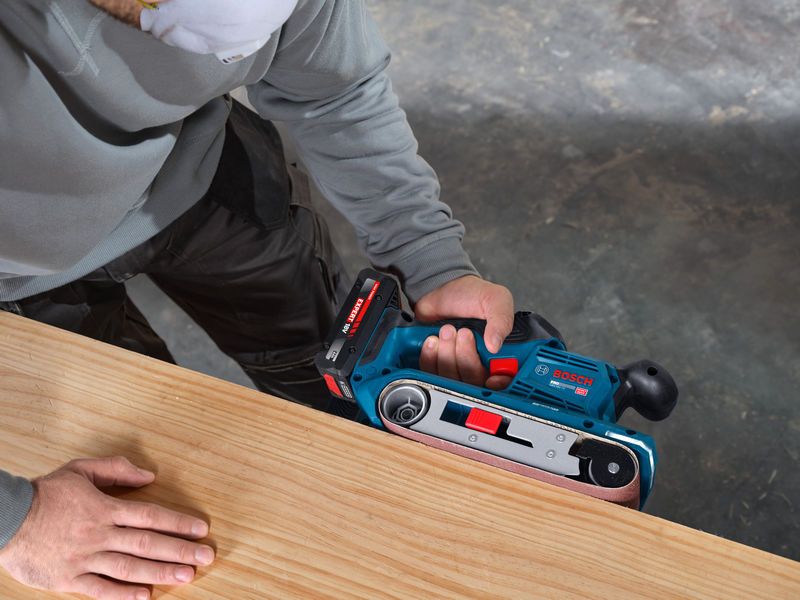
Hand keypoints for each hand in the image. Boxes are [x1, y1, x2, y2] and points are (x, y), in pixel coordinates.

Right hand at [0, 457, 213, 599]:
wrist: (5, 518)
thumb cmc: (46, 493)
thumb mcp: (81, 470)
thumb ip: (117, 470)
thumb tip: (149, 475)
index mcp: (104, 507)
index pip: (150, 516)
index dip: (178, 523)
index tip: (201, 529)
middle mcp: (99, 534)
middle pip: (147, 543)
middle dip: (179, 550)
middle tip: (206, 556)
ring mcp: (84, 558)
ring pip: (129, 567)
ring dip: (160, 572)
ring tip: (187, 575)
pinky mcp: (68, 579)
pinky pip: (100, 590)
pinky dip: (124, 595)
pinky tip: (147, 597)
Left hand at [415, 275, 514, 389]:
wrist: (441, 288)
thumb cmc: (471, 294)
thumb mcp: (495, 299)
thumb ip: (501, 320)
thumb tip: (495, 345)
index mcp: (499, 351)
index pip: (504, 379)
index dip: (498, 383)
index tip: (492, 377)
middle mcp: (479, 362)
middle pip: (474, 380)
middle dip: (466, 357)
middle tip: (462, 332)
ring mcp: (457, 364)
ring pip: (451, 378)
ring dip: (447, 354)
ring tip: (447, 330)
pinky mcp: (437, 362)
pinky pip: (431, 372)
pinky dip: (430, 357)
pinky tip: (433, 340)